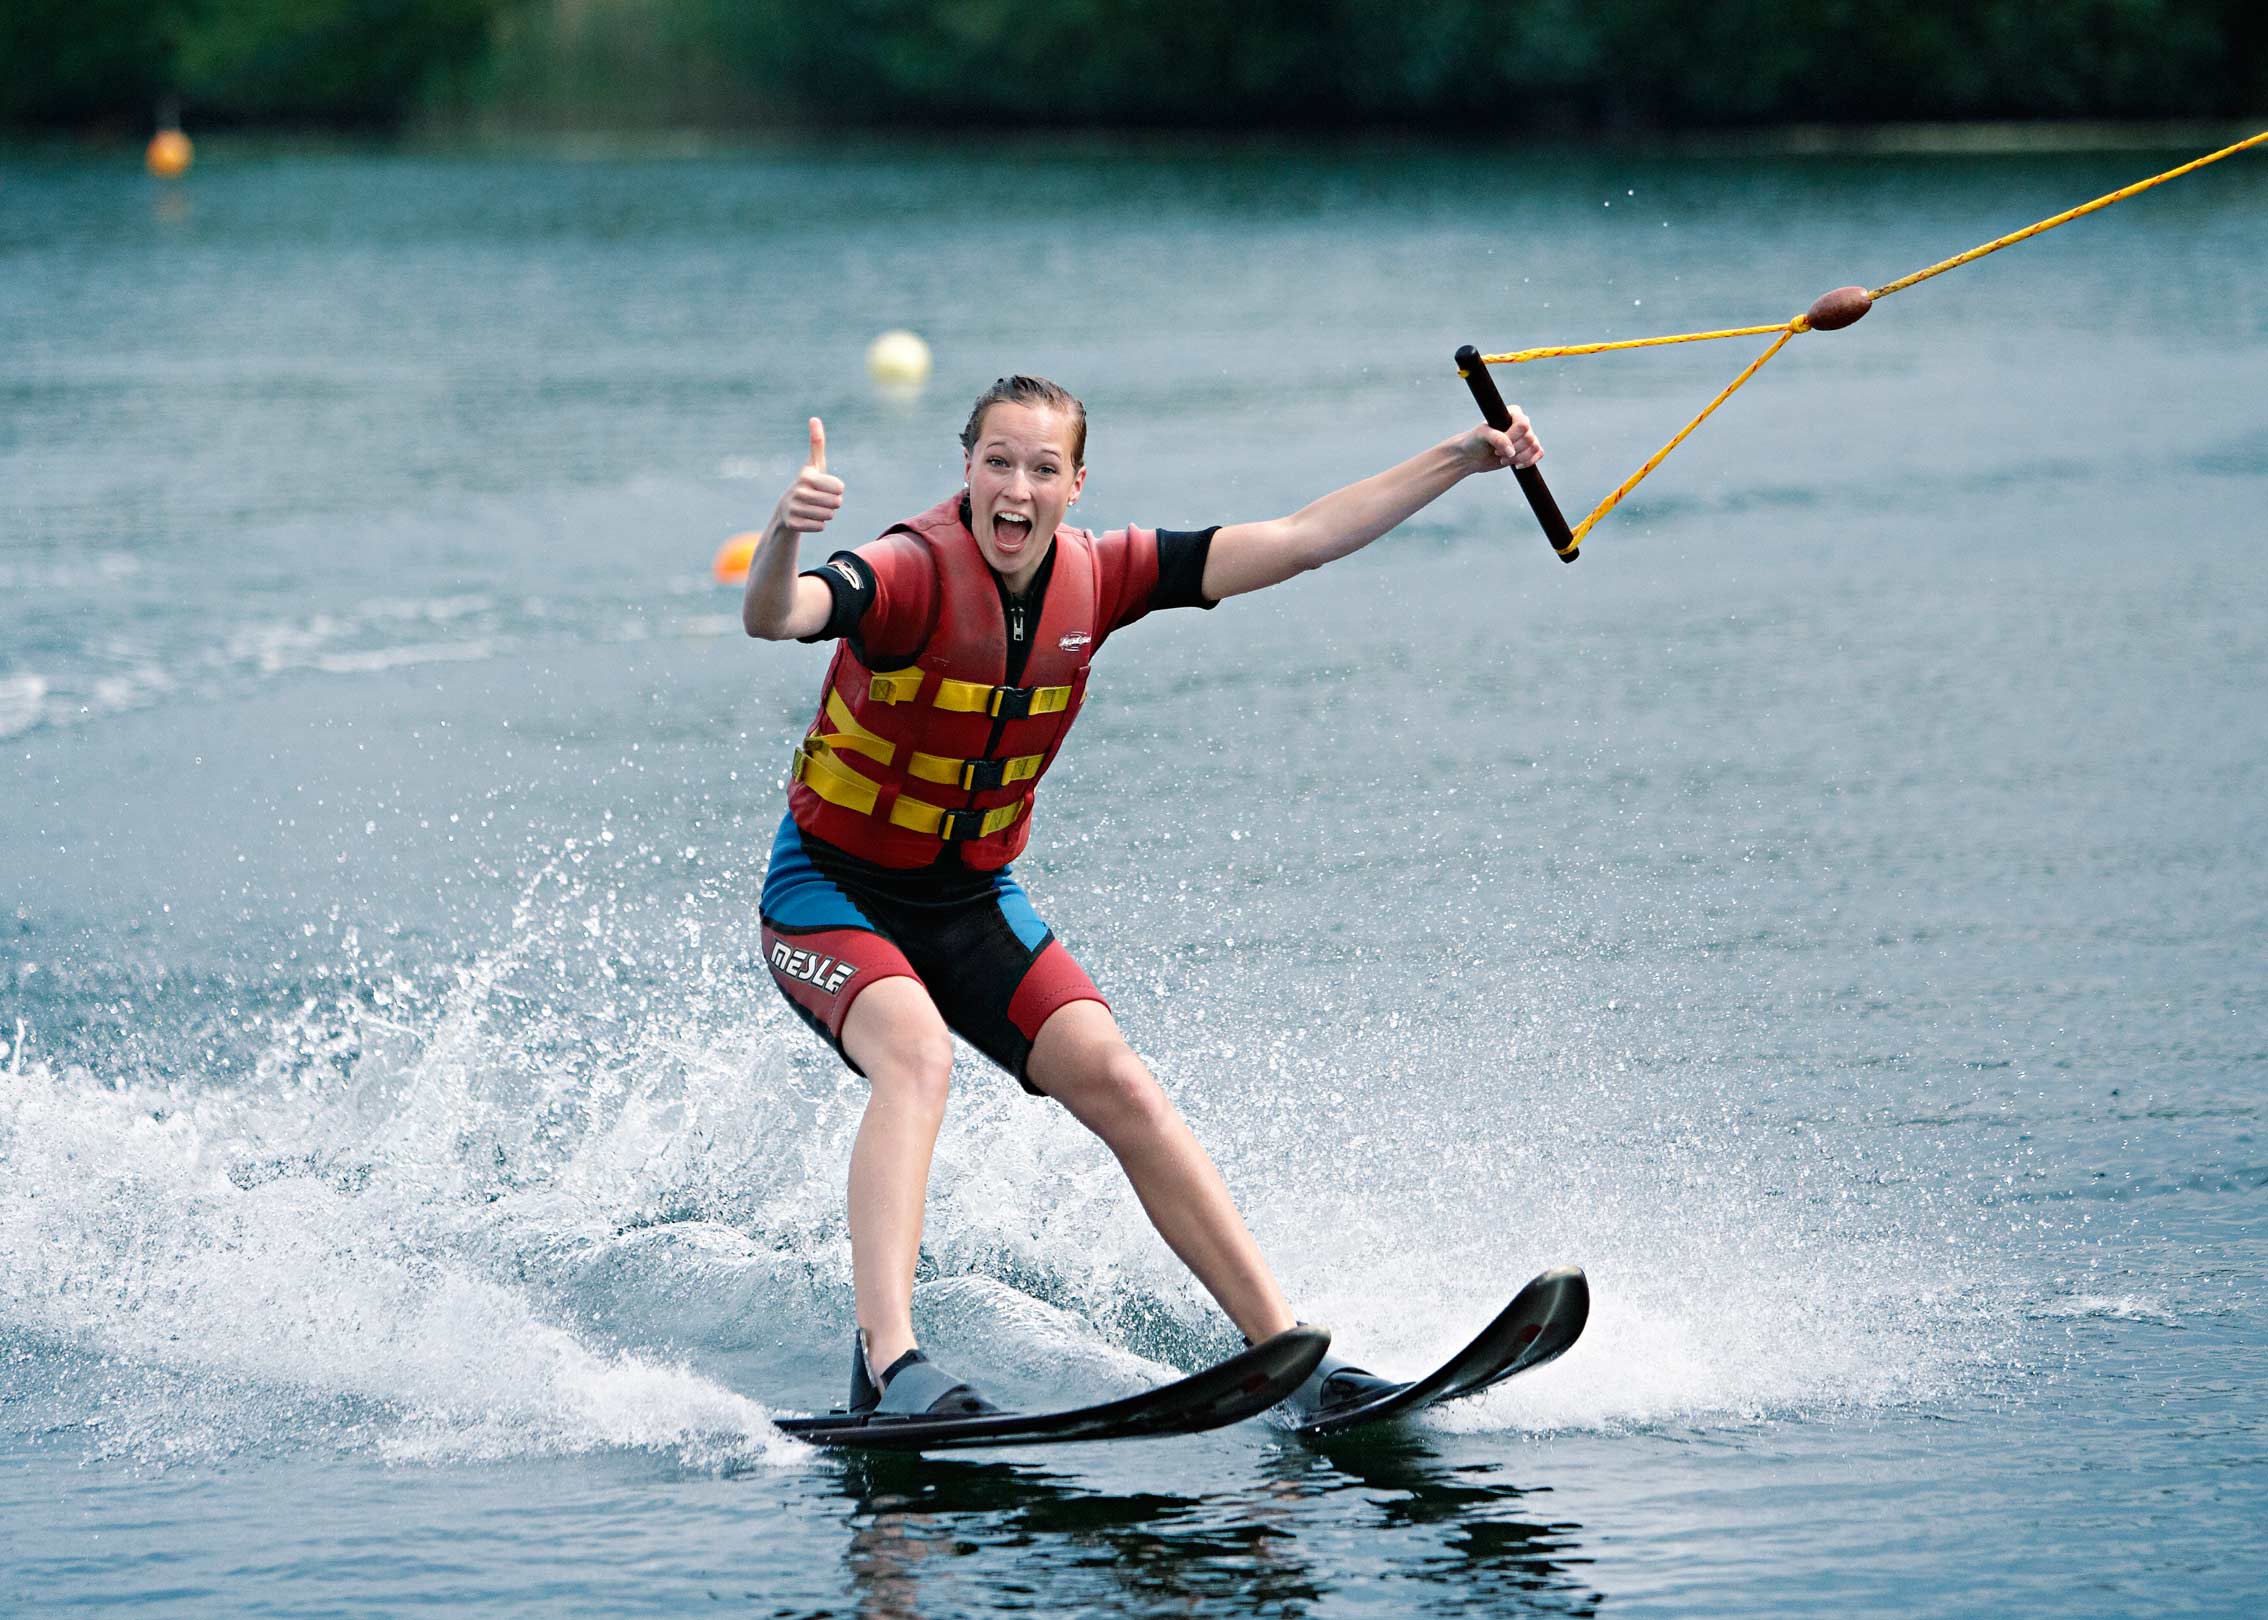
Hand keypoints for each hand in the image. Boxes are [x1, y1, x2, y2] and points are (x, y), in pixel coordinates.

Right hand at [770, 417, 844, 535]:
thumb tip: (814, 418)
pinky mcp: (793, 524)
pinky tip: (808, 518)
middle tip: (821, 500)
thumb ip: (817, 443)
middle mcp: (798, 491)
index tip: (825, 487)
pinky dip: (818, 524)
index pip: (839, 488)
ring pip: (828, 515)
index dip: (837, 489)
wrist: (786, 509)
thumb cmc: (808, 484)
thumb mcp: (814, 464)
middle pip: (836, 503)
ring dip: (826, 514)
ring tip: (814, 508)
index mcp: (806, 476)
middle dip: (833, 503)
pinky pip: (820, 527)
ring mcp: (794, 508)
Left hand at [1460, 409, 1541, 472]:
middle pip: (1529, 438)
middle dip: (1513, 451)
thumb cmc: (1475, 441)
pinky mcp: (1528, 449)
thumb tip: (1511, 451)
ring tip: (1503, 460)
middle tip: (1497, 454)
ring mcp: (1526, 436)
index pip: (1523, 425)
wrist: (1472, 456)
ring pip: (1534, 447)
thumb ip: (1496, 438)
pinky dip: (1529, 461)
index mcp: (1513, 412)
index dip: (1512, 439)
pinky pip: (1539, 453)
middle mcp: (1522, 423)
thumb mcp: (1482, 435)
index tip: (1495, 447)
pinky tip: (1516, 465)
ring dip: (1519, 458)